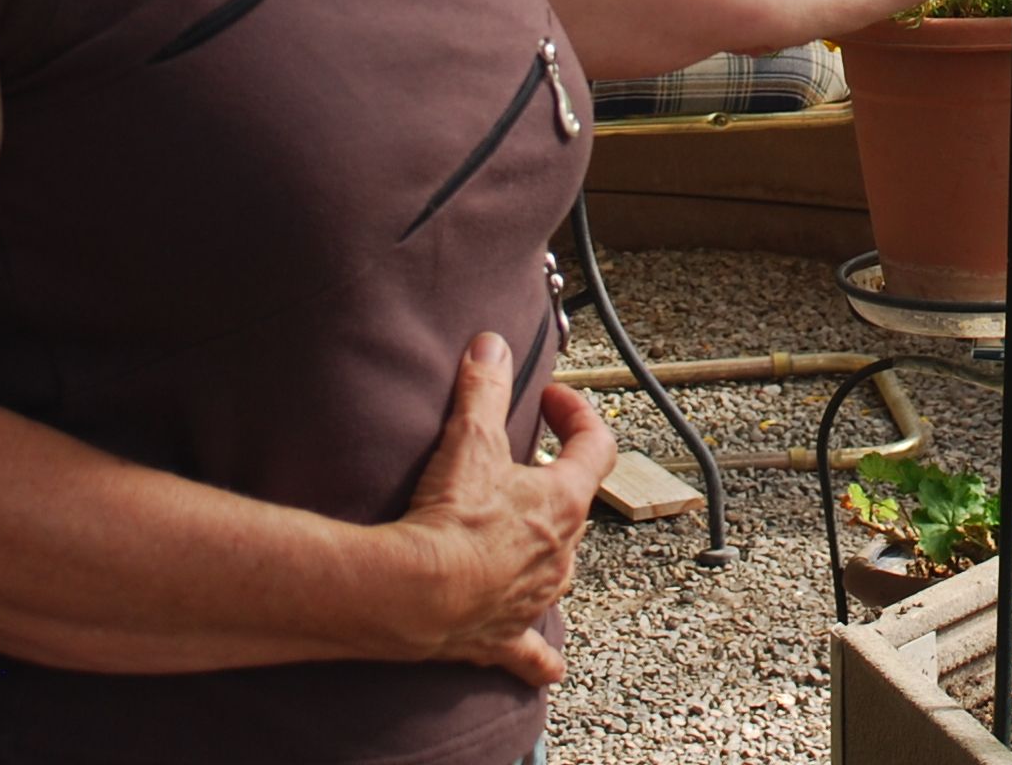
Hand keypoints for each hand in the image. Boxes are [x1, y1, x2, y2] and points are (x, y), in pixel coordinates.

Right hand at [385, 332, 616, 680]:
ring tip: (516, 538)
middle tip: (522, 466)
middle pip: (573, 510)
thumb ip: (483, 388)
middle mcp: (562, 555)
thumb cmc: (451, 521)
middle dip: (553, 483)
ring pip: (556, 572)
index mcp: (564, 503)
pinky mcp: (505, 638)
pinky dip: (539, 656)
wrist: (416, 595)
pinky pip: (532, 653)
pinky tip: (549, 665)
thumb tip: (492, 345)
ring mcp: (536, 599)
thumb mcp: (469, 440)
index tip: (552, 401)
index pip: (596, 446)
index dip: (578, 415)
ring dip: (542, 553)